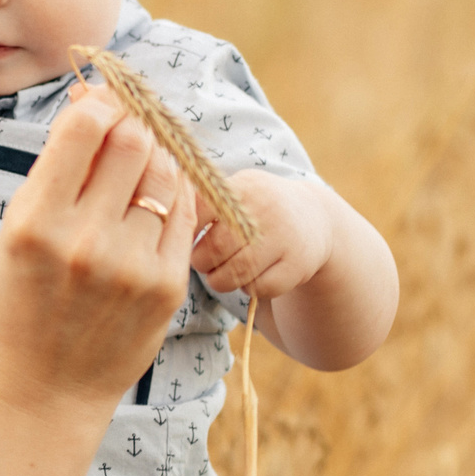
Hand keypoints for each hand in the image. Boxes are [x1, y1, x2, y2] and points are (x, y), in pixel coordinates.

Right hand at [0, 83, 193, 415]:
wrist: (44, 387)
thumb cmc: (23, 300)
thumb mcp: (16, 233)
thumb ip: (55, 171)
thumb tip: (92, 102)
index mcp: (36, 222)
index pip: (86, 129)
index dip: (101, 103)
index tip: (103, 102)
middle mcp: (86, 241)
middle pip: (135, 142)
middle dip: (133, 124)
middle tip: (128, 125)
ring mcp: (133, 266)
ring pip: (167, 174)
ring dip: (156, 157)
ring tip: (138, 167)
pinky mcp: (167, 286)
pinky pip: (183, 215)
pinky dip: (172, 196)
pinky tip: (153, 203)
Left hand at [192, 171, 333, 300]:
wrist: (314, 218)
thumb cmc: (258, 207)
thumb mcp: (236, 191)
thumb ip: (202, 201)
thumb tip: (160, 218)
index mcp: (243, 187)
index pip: (198, 212)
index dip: (184, 231)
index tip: (183, 238)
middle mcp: (266, 209)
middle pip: (214, 248)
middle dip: (200, 261)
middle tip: (202, 261)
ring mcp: (284, 238)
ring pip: (234, 273)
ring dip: (220, 279)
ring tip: (220, 272)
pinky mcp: (298, 266)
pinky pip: (259, 288)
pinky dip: (249, 288)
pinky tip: (250, 277)